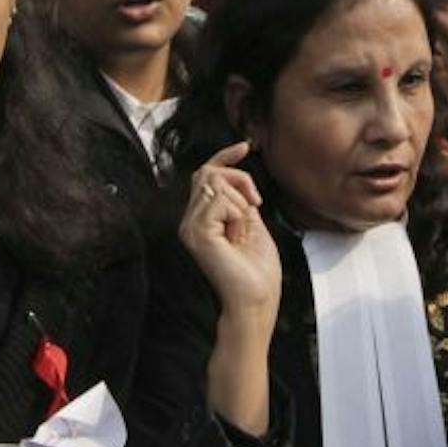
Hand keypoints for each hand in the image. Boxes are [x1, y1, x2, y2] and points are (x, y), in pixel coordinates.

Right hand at [179, 142, 280, 317]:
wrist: (257, 299)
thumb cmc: (257, 270)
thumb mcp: (250, 222)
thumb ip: (237, 199)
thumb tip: (233, 172)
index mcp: (201, 218)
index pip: (204, 175)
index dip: (223, 157)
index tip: (245, 146)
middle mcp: (190, 221)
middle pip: (208, 172)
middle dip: (239, 178)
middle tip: (256, 204)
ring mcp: (190, 227)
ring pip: (214, 183)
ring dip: (239, 202)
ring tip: (243, 231)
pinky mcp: (196, 232)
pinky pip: (219, 199)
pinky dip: (236, 213)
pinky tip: (237, 235)